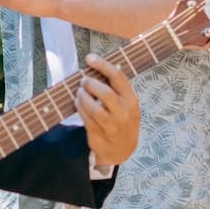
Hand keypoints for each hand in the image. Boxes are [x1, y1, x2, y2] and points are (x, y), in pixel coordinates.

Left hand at [76, 53, 139, 167]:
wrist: (121, 150)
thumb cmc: (123, 121)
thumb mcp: (128, 105)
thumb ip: (119, 89)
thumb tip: (108, 66)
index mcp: (131, 100)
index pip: (118, 78)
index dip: (103, 65)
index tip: (90, 58)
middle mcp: (123, 112)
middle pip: (105, 92)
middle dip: (90, 83)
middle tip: (83, 80)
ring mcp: (111, 124)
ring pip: (93, 107)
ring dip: (82, 96)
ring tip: (80, 91)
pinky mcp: (98, 132)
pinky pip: (85, 117)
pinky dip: (79, 107)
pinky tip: (78, 102)